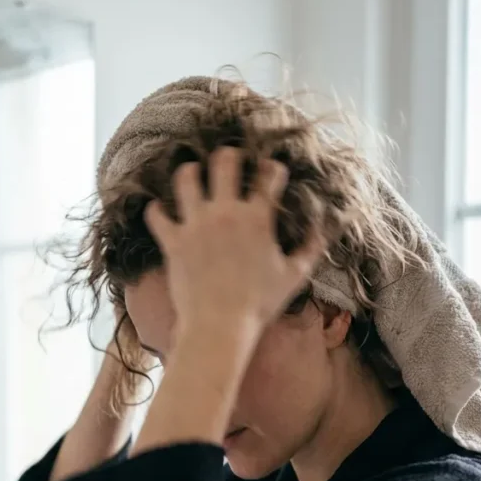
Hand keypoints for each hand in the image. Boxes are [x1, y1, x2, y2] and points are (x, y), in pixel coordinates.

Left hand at [144, 148, 323, 335]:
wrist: (220, 326)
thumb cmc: (260, 304)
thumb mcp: (294, 276)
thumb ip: (310, 248)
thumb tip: (324, 228)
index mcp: (257, 218)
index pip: (268, 175)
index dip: (273, 167)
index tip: (272, 171)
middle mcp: (225, 213)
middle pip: (224, 161)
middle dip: (228, 155)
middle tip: (229, 160)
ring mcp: (196, 225)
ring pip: (186, 178)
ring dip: (189, 172)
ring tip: (192, 174)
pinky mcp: (173, 241)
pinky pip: (156, 214)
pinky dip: (156, 210)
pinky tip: (160, 209)